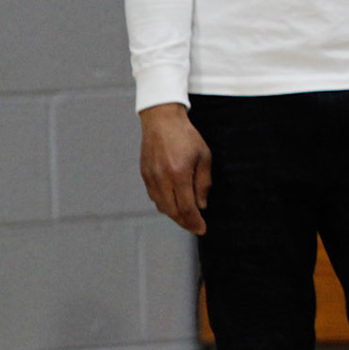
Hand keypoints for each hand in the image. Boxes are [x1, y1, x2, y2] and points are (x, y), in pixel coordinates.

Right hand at [140, 103, 211, 234]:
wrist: (162, 120)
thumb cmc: (186, 136)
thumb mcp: (204, 156)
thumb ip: (203, 183)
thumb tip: (201, 205)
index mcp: (179, 174)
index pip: (187, 207)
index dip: (195, 221)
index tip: (202, 229)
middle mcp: (162, 178)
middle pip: (171, 211)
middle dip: (184, 222)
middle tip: (195, 227)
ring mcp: (150, 177)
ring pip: (161, 206)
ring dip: (174, 215)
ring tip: (186, 218)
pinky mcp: (144, 174)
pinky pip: (154, 196)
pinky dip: (164, 204)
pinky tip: (174, 204)